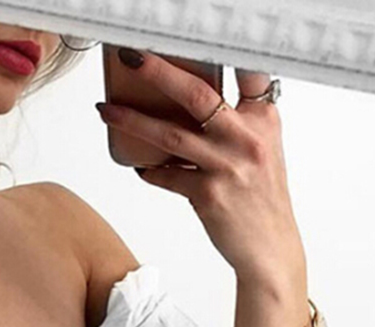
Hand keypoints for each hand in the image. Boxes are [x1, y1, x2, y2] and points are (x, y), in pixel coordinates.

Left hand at [96, 50, 305, 287]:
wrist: (269, 247)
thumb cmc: (260, 195)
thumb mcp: (261, 147)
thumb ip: (235, 120)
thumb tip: (187, 97)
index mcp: (263, 118)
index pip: (247, 68)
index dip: (220, 45)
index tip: (186, 31)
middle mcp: (248, 138)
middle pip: (198, 94)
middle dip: (159, 71)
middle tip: (130, 56)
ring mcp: (227, 167)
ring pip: (170, 135)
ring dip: (132, 120)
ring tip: (105, 110)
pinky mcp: (208, 196)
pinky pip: (166, 176)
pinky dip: (149, 170)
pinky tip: (138, 166)